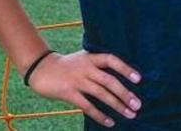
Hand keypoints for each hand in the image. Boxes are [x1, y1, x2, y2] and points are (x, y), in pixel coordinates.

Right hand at [27, 50, 141, 126]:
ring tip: (130, 114)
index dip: (125, 68)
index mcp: (91, 57)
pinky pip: (87, 106)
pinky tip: (110, 122)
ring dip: (117, 105)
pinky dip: (100, 115)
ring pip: (101, 94)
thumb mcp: (83, 59)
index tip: (138, 79)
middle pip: (109, 80)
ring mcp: (77, 80)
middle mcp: (86, 68)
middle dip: (125, 93)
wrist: (42, 69)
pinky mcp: (69, 93)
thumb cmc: (68, 65)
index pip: (111, 60)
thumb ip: (98, 66)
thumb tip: (119, 78)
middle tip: (138, 104)